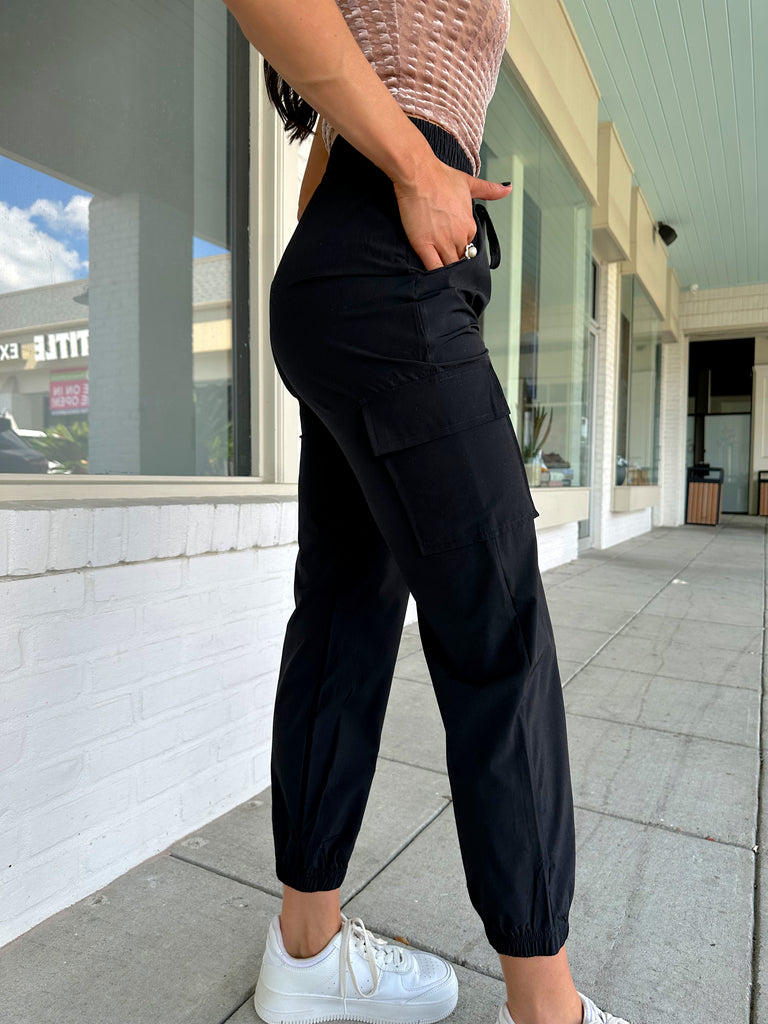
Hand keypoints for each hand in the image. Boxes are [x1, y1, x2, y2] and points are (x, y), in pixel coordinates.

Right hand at [393, 158, 511, 270]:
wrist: (419, 174)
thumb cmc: (440, 176)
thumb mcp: (470, 183)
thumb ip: (490, 190)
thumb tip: (508, 188)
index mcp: (470, 225)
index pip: (469, 247)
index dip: (461, 248)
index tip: (453, 247)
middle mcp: (459, 236)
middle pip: (460, 260)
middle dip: (454, 262)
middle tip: (445, 260)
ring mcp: (442, 242)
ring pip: (449, 267)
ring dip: (447, 272)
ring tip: (441, 276)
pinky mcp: (424, 245)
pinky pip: (433, 268)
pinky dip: (435, 275)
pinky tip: (433, 279)